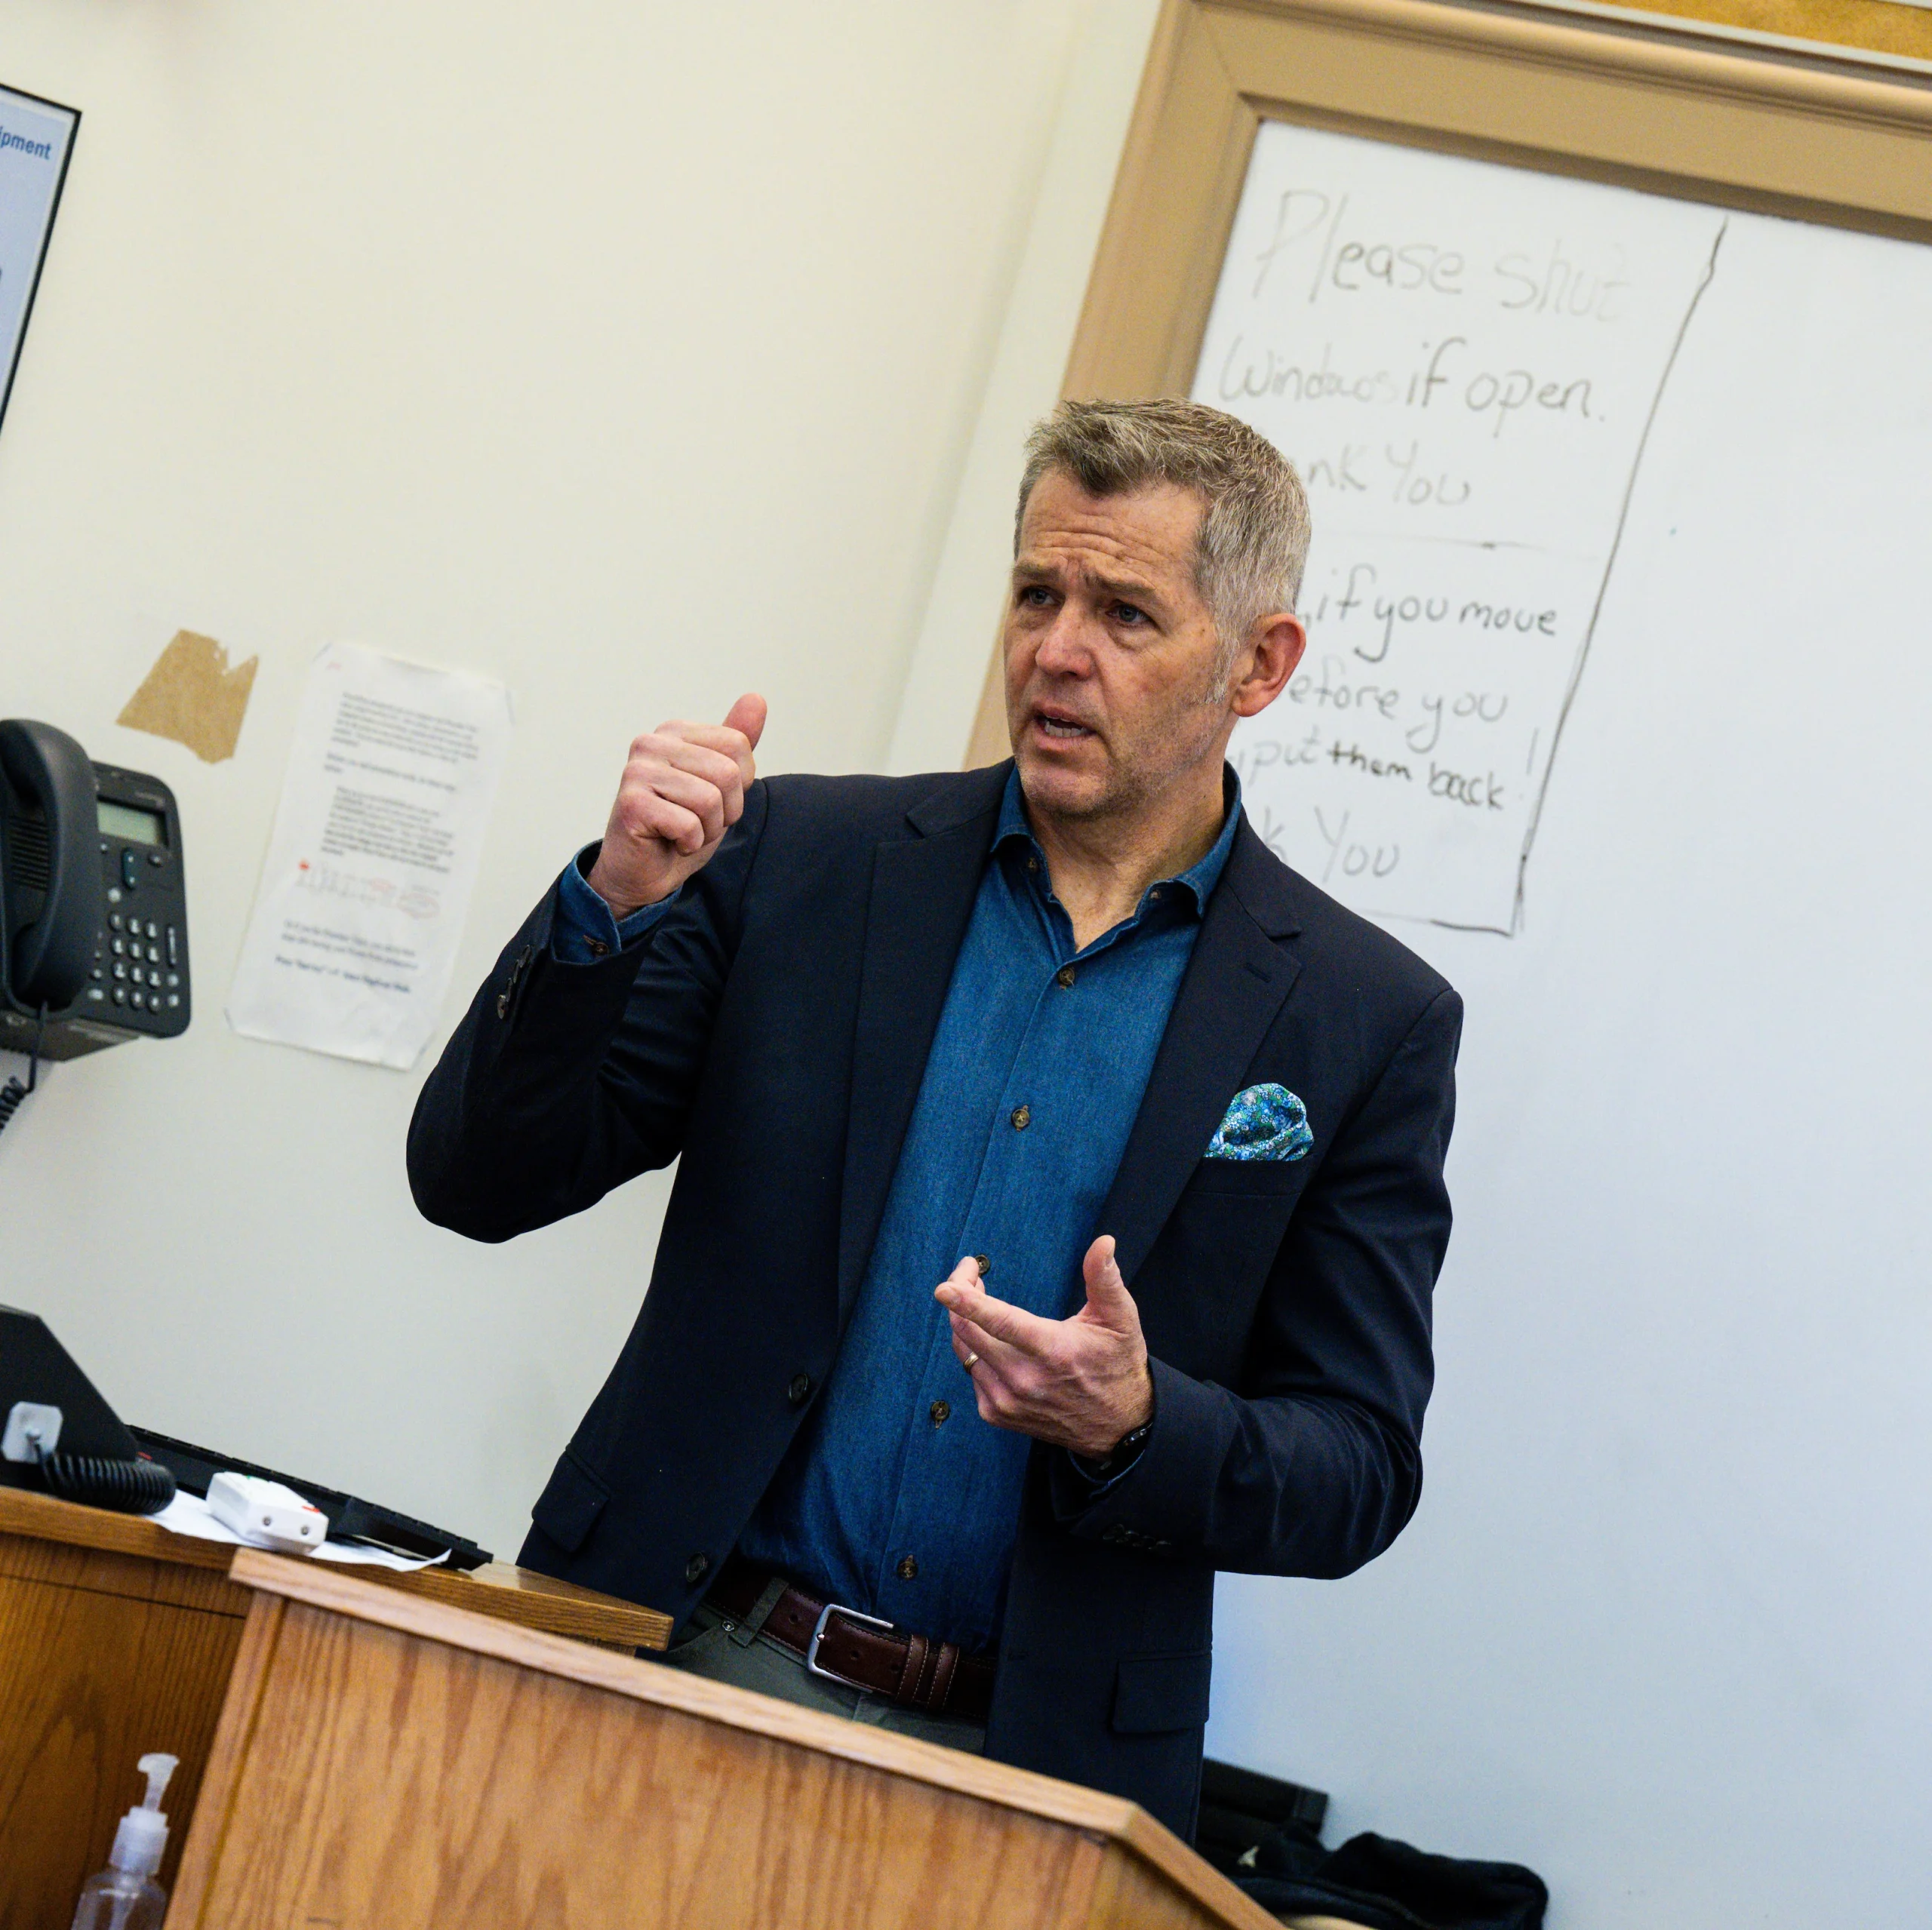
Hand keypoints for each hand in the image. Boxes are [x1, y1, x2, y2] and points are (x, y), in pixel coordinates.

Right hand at [585, 694, 766, 916]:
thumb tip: (757, 698)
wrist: (643, 871)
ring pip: (710, 800)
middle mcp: (651, 743)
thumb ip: (736, 743)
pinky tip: (668, 841)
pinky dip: (688, 843)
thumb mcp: (720, 784)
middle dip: (725, 810)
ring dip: (707, 829)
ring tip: (682, 831)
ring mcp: (637, 772)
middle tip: (697, 821)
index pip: (738, 746)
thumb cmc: (680, 826)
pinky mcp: (632, 804)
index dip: (738, 785)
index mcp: (675, 732)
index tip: (711, 800)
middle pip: (729, 773)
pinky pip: (688, 825)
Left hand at [935, 1235, 1153, 1459]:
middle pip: (970, 1332)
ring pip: (965, 1350)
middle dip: (961, 1295)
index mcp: (1053, 1351)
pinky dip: (974, 1350)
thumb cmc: (1118, 1364)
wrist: (1118, 1426)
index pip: (1001, 1323)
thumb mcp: (1120, 1319)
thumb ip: (1104, 1278)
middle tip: (971, 1273)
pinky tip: (994, 1342)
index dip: (968, 1303)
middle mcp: (1025, 1380)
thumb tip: (1104, 1241)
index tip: (943, 1288)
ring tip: (981, 1301)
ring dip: (966, 1321)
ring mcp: (1007, 1401)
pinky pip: (970, 1372)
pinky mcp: (997, 1413)